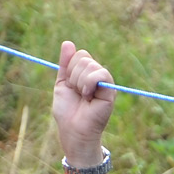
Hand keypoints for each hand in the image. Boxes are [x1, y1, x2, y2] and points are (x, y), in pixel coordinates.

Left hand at [52, 42, 114, 168]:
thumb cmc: (67, 112)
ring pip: (90, 65)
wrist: (73, 131)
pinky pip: (100, 74)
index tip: (70, 85)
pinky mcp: (111, 90)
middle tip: (77, 93)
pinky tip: (88, 96)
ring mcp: (105, 83)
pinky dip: (89, 83)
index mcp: (87, 73)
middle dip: (73, 75)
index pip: (79, 54)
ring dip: (80, 82)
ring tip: (83, 96)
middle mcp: (98, 76)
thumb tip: (68, 43)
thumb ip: (65, 64)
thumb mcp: (62, 84)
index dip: (70, 68)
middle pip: (84, 57)